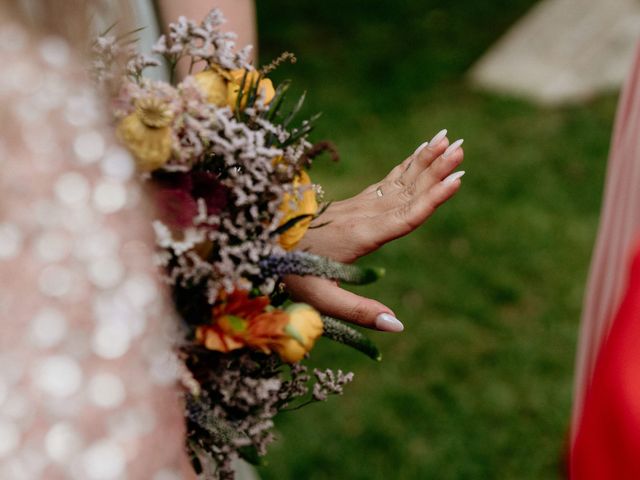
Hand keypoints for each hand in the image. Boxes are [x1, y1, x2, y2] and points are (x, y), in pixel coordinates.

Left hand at [286, 129, 464, 330]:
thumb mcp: (321, 299)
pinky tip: (421, 152)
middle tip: (462, 147)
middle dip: (435, 169)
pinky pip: (388, 180)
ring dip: (425, 160)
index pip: (403, 216)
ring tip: (450, 140)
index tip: (457, 179)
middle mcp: (362, 215)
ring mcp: (359, 206)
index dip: (432, 199)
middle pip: (406, 190)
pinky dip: (408, 165)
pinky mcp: (356, 203)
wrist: (264, 240)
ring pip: (399, 180)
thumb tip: (399, 325)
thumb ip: (360, 311)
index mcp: (359, 236)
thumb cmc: (291, 272)